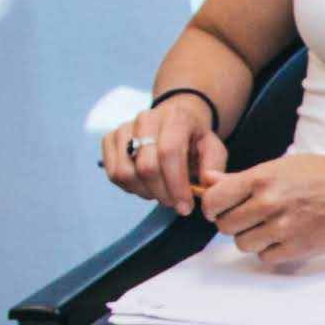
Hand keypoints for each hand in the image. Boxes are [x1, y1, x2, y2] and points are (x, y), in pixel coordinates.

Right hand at [101, 88, 226, 212]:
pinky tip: (146, 185)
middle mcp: (146, 119)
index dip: (176, 185)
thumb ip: (214, 167)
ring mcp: (124, 128)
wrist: (175, 120)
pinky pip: (113, 174)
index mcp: (176, 118)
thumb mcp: (214, 148)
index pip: (169, 153)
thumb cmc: (194, 139)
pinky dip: (130, 188)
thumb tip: (206, 184)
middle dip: (162, 194)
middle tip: (175, 203)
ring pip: (125, 173)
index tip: (185, 207)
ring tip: (161, 192)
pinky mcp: (109, 138)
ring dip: (144, 192)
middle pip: (146, 167)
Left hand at [200, 149, 324, 267]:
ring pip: (243, 244)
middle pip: (225, 225)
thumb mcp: (284, 165)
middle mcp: (269, 203)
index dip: (213, 206)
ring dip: (252, 238)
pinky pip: (266, 257)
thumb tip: (209, 182)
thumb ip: (243, 177)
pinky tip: (285, 237)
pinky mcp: (297, 248)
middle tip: (250, 217)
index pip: (214, 200)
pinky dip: (271, 251)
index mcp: (263, 177)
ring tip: (271, 227)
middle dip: (234, 222)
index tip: (220, 208)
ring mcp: (283, 228)